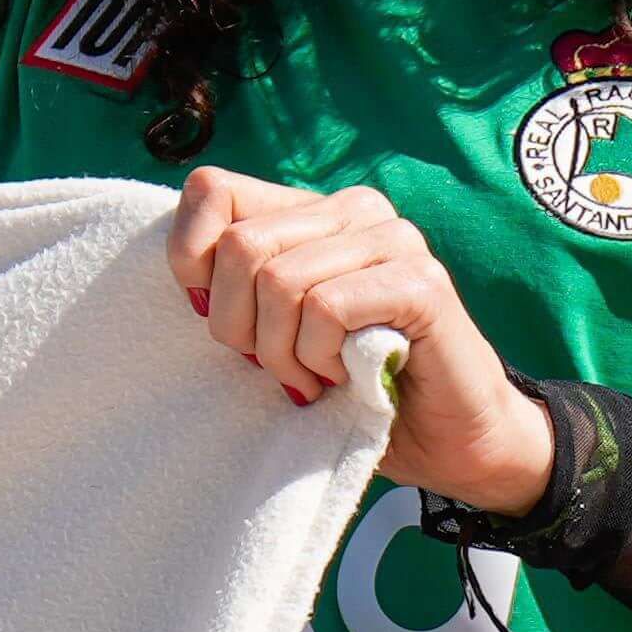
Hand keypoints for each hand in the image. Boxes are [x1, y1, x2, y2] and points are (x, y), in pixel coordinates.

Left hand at [163, 166, 552, 513]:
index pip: (210, 190)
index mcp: (311, 210)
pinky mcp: (421, 282)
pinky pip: (326, 309)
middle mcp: (355, 209)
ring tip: (313, 378)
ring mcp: (394, 239)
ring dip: (282, 353)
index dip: (189, 259)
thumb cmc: (350, 387)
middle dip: (236, 326)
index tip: (216, 318)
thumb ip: (236, 286)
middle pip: (238, 246)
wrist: (447, 441)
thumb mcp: (272, 329)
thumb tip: (184, 274)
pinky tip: (347, 376)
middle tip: (274, 368)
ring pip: (278, 279)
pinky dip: (320, 357)